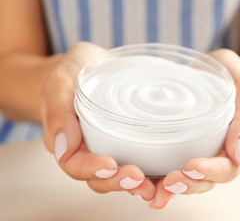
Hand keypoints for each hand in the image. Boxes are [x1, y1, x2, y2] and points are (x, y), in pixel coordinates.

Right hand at [40, 42, 155, 201]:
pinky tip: (167, 175)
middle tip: (137, 177)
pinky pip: (138, 162)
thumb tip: (63, 148)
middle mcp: (88, 151)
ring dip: (137, 185)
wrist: (87, 66)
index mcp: (67, 141)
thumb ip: (58, 112)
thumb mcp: (60, 84)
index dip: (91, 170)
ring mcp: (109, 148)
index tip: (109, 165)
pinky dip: (151, 173)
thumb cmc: (72, 74)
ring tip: (155, 186)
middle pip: (99, 178)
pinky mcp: (127, 142)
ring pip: (119, 176)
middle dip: (118, 182)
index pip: (74, 164)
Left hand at [148, 49, 239, 208]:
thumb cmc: (233, 78)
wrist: (218, 72)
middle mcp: (217, 155)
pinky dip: (154, 178)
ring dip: (168, 188)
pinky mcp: (179, 147)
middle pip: (205, 180)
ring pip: (186, 180)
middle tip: (169, 181)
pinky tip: (138, 181)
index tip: (193, 166)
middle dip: (187, 184)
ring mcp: (197, 152)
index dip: (211, 171)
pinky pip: (168, 167)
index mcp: (237, 146)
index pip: (228, 168)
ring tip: (149, 190)